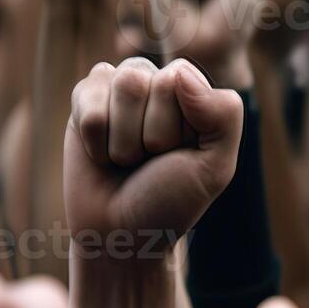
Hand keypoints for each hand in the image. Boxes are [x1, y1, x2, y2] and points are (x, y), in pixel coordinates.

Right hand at [65, 58, 242, 254]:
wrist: (122, 234)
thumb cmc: (171, 200)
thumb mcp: (215, 167)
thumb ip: (224, 115)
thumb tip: (180, 73)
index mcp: (193, 93)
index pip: (178, 79)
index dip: (175, 126)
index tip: (177, 156)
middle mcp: (156, 82)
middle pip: (144, 80)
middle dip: (149, 134)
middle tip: (149, 161)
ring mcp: (118, 88)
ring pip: (120, 87)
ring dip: (123, 140)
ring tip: (127, 160)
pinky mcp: (85, 101)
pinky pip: (89, 106)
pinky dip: (96, 143)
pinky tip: (101, 156)